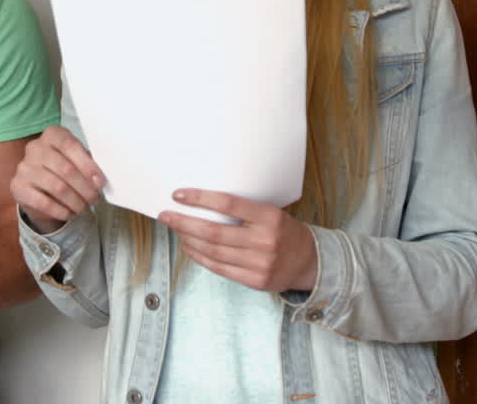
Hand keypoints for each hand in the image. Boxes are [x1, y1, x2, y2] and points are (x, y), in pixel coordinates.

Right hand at [10, 125, 104, 232]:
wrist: (38, 188)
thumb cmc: (63, 170)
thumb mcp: (76, 161)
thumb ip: (88, 163)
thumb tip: (100, 178)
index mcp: (52, 135)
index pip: (70, 145)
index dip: (88, 165)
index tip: (100, 181)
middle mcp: (35, 148)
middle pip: (65, 169)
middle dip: (85, 187)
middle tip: (95, 198)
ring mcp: (24, 167)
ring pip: (57, 187)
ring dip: (75, 201)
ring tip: (84, 208)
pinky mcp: (17, 187)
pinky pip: (43, 202)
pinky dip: (61, 210)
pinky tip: (70, 213)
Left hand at [159, 189, 316, 292]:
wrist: (309, 262)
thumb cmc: (284, 231)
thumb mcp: (271, 213)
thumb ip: (243, 211)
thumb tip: (202, 203)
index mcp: (269, 217)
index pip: (228, 204)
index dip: (200, 199)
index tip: (179, 195)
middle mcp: (265, 241)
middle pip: (214, 232)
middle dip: (184, 222)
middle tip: (166, 215)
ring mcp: (260, 263)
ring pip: (213, 251)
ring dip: (189, 240)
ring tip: (176, 230)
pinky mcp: (255, 281)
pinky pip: (219, 268)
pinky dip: (200, 257)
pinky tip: (190, 247)